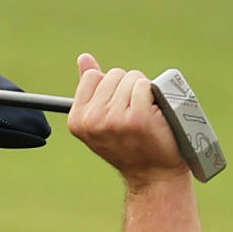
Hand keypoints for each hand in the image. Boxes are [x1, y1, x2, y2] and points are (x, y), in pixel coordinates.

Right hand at [68, 54, 187, 186]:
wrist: (153, 173)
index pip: (92, 77)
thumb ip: (90, 88)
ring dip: (143, 91)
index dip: (110, 87)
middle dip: (128, 87)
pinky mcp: (137, 117)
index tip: (117, 107)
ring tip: (146, 114)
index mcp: (77, 120)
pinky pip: (145, 86)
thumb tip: (83, 58)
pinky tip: (155, 113)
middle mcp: (92, 121)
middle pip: (113, 75)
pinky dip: (154, 94)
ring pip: (131, 78)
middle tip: (134, 114)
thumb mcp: (101, 118)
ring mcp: (114, 120)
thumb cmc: (131, 145)